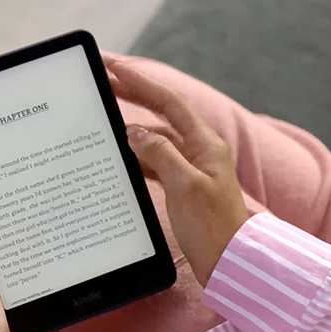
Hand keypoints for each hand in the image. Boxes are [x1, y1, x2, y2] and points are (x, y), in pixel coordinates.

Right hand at [106, 56, 250, 285]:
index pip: (168, 102)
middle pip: (160, 116)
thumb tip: (135, 132)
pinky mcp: (182, 187)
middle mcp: (198, 150)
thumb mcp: (184, 186)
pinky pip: (155, 163)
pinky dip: (136, 158)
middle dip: (133, 97)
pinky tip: (118, 157)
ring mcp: (190, 168)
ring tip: (103, 121)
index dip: (141, 82)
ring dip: (131, 130)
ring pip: (155, 140)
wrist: (228, 263)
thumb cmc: (212, 227)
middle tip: (104, 82)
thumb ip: (160, 154)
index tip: (116, 68)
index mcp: (204, 143)